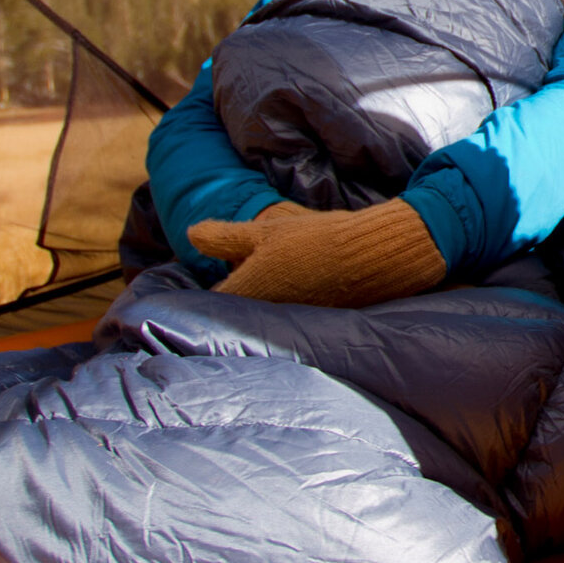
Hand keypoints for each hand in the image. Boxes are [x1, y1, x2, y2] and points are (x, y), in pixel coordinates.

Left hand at [186, 197, 446, 306]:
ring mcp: (287, 328)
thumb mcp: (264, 231)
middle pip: (234, 317)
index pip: (209, 305)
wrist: (372, 258)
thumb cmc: (315, 239)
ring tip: (269, 288)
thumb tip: (191, 234)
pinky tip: (297, 295)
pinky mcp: (312, 331)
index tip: (202, 286)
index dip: (204, 297)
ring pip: (260, 323)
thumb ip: (224, 237)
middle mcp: (261, 320)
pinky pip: (285, 326)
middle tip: (237, 282)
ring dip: (259, 312)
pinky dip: (285, 316)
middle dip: (232, 305)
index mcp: (244, 294)